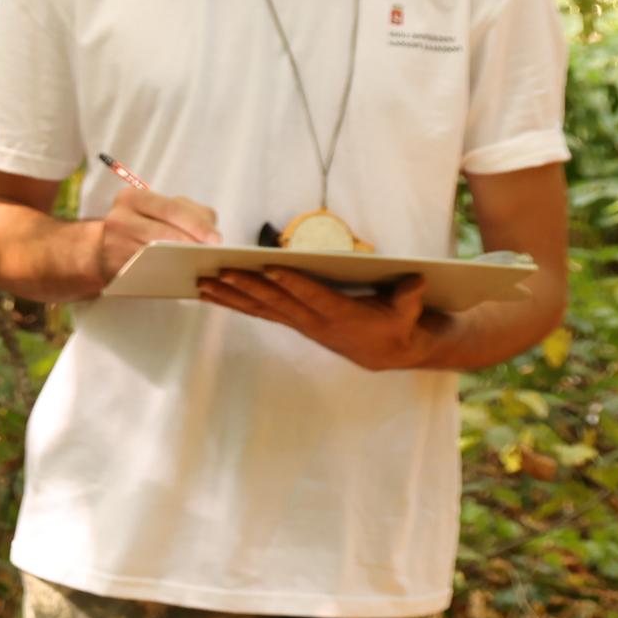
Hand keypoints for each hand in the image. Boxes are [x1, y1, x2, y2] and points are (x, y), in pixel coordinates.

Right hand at [86, 185, 217, 287]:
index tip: (216, 239)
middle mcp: (119, 217)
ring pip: (155, 253)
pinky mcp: (113, 265)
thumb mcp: (159, 210)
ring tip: (201, 263)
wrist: (101, 248)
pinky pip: (145, 269)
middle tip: (211, 254)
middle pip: (164, 232)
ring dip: (181, 259)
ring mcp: (113, 242)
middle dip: (191, 244)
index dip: (196, 224)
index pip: (171, 208)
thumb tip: (211, 235)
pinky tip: (181, 273)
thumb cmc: (141, 226)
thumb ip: (188, 213)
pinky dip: (166, 272)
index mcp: (133, 197)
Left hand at [197, 266, 440, 369]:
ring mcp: (300, 322)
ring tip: (201, 283)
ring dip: (230, 295)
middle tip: (219, 270)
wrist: (391, 351)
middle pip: (276, 301)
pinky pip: (259, 311)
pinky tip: (212, 293)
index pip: (313, 295)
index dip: (292, 282)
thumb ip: (409, 296)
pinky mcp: (293, 322)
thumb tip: (415, 280)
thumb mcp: (410, 311)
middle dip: (246, 285)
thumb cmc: (399, 323)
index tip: (270, 267)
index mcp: (341, 315)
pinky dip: (234, 302)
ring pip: (260, 308)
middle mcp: (314, 321)